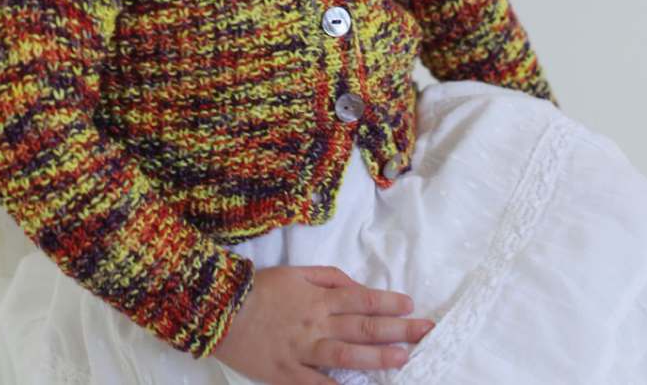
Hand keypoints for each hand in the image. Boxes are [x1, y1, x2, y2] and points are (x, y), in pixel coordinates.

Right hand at [210, 264, 434, 383]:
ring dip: (378, 357)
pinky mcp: (287, 374)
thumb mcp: (295, 272)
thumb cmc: (260, 288)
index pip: (362, 299)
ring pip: (347, 355)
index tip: (411, 305)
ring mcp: (303, 350)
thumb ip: (327, 276)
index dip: (389, 302)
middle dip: (397, 329)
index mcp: (319, 297)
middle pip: (363, 326)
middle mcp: (316, 323)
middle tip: (425, 331)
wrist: (221, 310)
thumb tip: (355, 285)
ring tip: (404, 359)